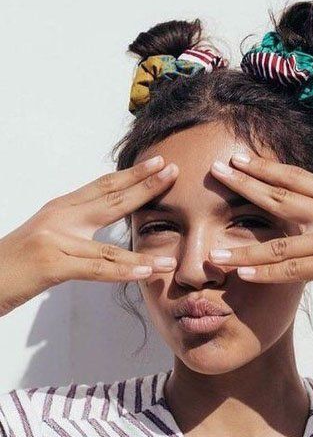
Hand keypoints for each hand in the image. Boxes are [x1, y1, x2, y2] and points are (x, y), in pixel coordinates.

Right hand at [0, 157, 178, 316]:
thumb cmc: (16, 263)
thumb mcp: (48, 237)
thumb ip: (76, 230)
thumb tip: (102, 231)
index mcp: (61, 208)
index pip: (103, 186)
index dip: (132, 174)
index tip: (158, 163)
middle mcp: (59, 218)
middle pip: (110, 199)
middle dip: (144, 186)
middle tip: (173, 172)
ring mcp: (55, 239)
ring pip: (109, 246)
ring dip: (142, 253)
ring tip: (170, 257)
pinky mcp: (51, 264)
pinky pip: (95, 269)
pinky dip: (123, 272)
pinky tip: (145, 273)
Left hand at [208, 149, 312, 317]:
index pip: (296, 177)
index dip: (265, 167)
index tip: (239, 160)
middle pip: (280, 196)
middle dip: (244, 185)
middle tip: (214, 173)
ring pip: (279, 242)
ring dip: (243, 246)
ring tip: (213, 251)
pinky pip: (294, 270)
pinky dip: (266, 273)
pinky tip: (242, 273)